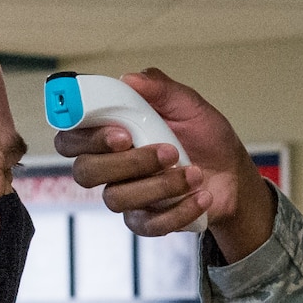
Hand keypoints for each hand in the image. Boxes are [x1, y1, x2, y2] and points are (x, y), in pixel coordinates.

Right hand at [53, 68, 276, 261]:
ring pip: (116, 198)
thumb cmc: (204, 136)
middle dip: (127, 162)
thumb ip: (159, 88)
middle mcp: (108, 165)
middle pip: (85, 172)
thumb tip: (129, 78)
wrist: (233, 173)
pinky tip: (201, 195)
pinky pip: (147, 224)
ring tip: (194, 172)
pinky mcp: (145, 220)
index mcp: (109, 133)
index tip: (122, 133)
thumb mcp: (188, 104)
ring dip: (160, 186)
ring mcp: (125, 195)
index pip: (70, 139)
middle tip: (167, 151)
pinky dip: (178, 210)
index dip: (85, 138)